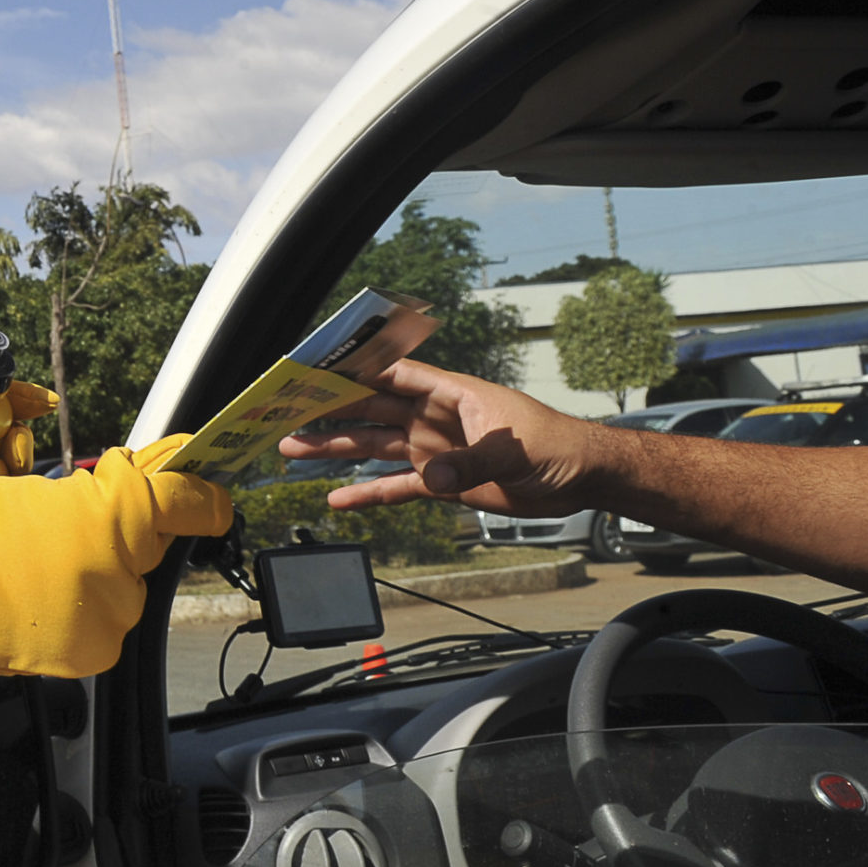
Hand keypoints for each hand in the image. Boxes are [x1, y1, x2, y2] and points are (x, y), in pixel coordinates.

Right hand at [0, 440, 233, 679]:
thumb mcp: (55, 494)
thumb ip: (115, 495)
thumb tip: (162, 485)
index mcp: (117, 517)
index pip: (188, 505)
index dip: (203, 499)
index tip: (211, 498)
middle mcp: (124, 570)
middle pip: (150, 551)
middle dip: (124, 543)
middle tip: (74, 538)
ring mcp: (111, 617)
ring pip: (127, 591)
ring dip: (101, 581)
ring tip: (47, 574)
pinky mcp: (96, 653)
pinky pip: (107, 625)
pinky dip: (85, 614)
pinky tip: (46, 603)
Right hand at [276, 360, 607, 516]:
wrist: (580, 477)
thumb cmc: (555, 445)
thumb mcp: (513, 449)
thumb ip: (470, 463)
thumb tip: (432, 476)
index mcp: (450, 394)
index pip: (394, 374)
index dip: (356, 368)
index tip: (317, 367)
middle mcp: (434, 418)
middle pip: (371, 409)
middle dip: (330, 411)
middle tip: (288, 413)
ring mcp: (434, 449)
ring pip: (374, 446)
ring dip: (336, 448)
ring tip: (293, 448)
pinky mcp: (441, 482)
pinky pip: (395, 486)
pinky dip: (367, 493)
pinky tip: (337, 499)